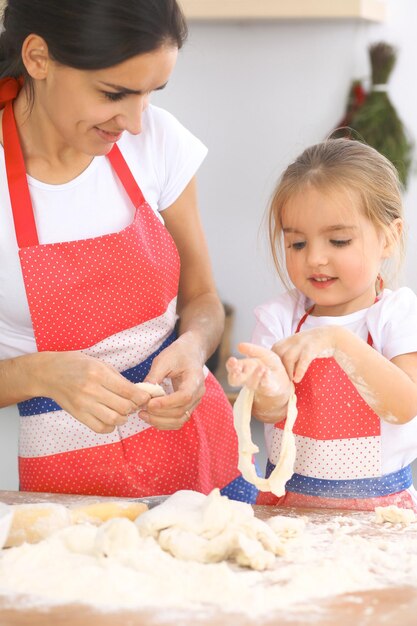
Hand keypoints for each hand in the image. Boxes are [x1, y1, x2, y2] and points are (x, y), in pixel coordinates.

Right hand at [35, 352, 152, 433]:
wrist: (49, 373)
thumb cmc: (76, 365)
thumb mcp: (99, 363)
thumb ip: (118, 378)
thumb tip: (138, 392)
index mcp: (98, 373)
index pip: (128, 391)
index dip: (142, 397)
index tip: (145, 398)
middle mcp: (91, 390)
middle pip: (123, 407)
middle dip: (134, 407)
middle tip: (134, 404)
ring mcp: (83, 404)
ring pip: (114, 420)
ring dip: (123, 418)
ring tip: (122, 412)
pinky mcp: (77, 415)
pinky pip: (100, 428)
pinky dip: (110, 426)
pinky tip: (111, 419)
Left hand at [137, 333, 205, 429]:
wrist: (191, 353)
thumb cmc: (178, 354)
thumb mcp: (164, 360)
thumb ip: (154, 377)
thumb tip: (143, 394)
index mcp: (195, 379)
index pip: (184, 397)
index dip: (166, 403)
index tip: (149, 403)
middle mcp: (198, 394)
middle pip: (181, 412)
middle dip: (159, 414)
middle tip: (141, 410)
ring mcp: (194, 402)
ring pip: (180, 420)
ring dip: (160, 421)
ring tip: (143, 415)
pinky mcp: (188, 407)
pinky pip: (178, 420)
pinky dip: (164, 423)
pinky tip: (151, 417)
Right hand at [227, 342, 289, 395]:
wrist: (283, 378)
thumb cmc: (269, 364)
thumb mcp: (262, 353)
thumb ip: (251, 349)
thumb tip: (239, 345)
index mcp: (243, 368)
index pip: (231, 368)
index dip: (230, 365)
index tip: (232, 360)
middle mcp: (247, 378)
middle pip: (235, 380)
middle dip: (234, 375)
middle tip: (237, 369)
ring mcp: (257, 384)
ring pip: (251, 383)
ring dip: (255, 375)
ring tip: (261, 367)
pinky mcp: (268, 387)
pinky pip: (265, 385)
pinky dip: (265, 379)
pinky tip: (267, 372)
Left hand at [273, 326, 337, 382]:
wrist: (330, 334)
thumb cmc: (312, 343)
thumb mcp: (298, 344)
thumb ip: (288, 352)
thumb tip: (279, 367)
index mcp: (288, 340)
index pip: (273, 349)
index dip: (271, 361)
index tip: (274, 372)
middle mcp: (293, 340)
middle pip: (278, 353)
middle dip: (278, 367)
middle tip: (280, 379)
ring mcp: (302, 343)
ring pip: (288, 357)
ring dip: (287, 371)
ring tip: (289, 381)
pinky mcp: (312, 348)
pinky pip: (303, 360)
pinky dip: (299, 370)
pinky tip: (297, 379)